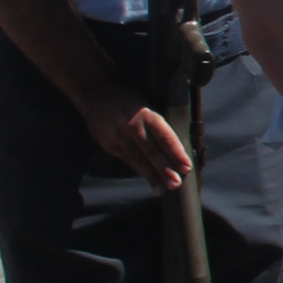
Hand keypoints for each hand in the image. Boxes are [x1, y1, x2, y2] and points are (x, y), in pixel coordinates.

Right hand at [76, 85, 191, 186]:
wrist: (96, 92)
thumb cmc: (130, 101)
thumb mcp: (146, 105)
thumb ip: (157, 126)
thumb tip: (176, 150)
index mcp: (146, 113)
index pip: (164, 136)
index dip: (176, 152)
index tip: (186, 166)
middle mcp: (132, 125)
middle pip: (151, 150)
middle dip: (164, 169)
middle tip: (176, 183)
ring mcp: (118, 135)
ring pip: (137, 159)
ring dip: (151, 176)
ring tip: (162, 190)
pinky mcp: (108, 144)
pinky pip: (127, 159)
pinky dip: (139, 169)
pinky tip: (148, 180)